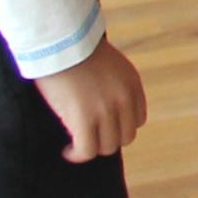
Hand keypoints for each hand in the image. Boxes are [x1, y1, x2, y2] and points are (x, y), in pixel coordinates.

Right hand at [32, 38, 145, 160]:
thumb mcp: (109, 64)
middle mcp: (124, 99)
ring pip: (107, 146)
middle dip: (107, 139)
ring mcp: (106, 111)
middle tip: (88, 137)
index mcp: (132, 85)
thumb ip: (114, 84)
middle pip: (125, 136)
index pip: (137, 119)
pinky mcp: (84, 120)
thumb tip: (103, 103)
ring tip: (76, 145)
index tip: (103, 127)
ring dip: (91, 148)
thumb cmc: (76, 49)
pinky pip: (87, 150)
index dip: (119, 127)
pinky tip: (67, 151)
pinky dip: (77, 155)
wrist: (60, 43)